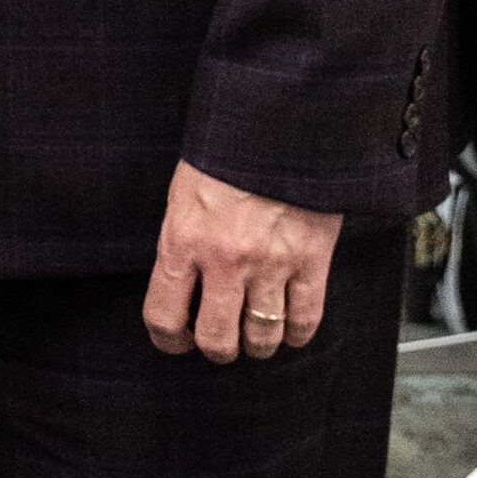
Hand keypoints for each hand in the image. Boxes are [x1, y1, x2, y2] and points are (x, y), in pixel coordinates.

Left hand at [143, 162, 342, 363]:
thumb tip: (179, 287)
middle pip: (217, 340)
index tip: (175, 341)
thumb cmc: (224, 157)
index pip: (164, 315)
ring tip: (254, 335)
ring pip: (262, 337)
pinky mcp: (312, 261)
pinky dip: (296, 334)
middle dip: (216, 350)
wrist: (276, 127)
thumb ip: (181, 244)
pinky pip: (305, 320)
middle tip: (219, 342)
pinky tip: (288, 327)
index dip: (168, 340)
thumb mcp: (182, 197)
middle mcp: (225, 260)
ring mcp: (271, 264)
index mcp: (183, 241)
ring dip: (257, 345)